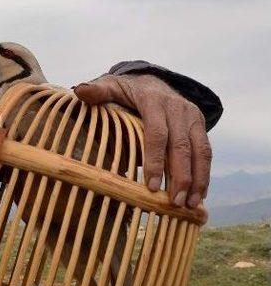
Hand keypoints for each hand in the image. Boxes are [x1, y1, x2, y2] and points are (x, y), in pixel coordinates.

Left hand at [73, 74, 210, 208]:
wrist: (150, 80)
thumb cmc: (125, 90)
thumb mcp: (110, 86)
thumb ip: (97, 91)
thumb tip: (79, 90)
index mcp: (153, 99)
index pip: (157, 132)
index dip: (154, 160)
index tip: (150, 186)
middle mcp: (176, 107)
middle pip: (181, 145)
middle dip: (180, 176)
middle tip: (174, 203)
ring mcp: (191, 116)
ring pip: (200, 150)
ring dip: (197, 180)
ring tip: (190, 205)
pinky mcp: (199, 124)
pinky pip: (205, 151)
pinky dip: (204, 175)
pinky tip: (198, 195)